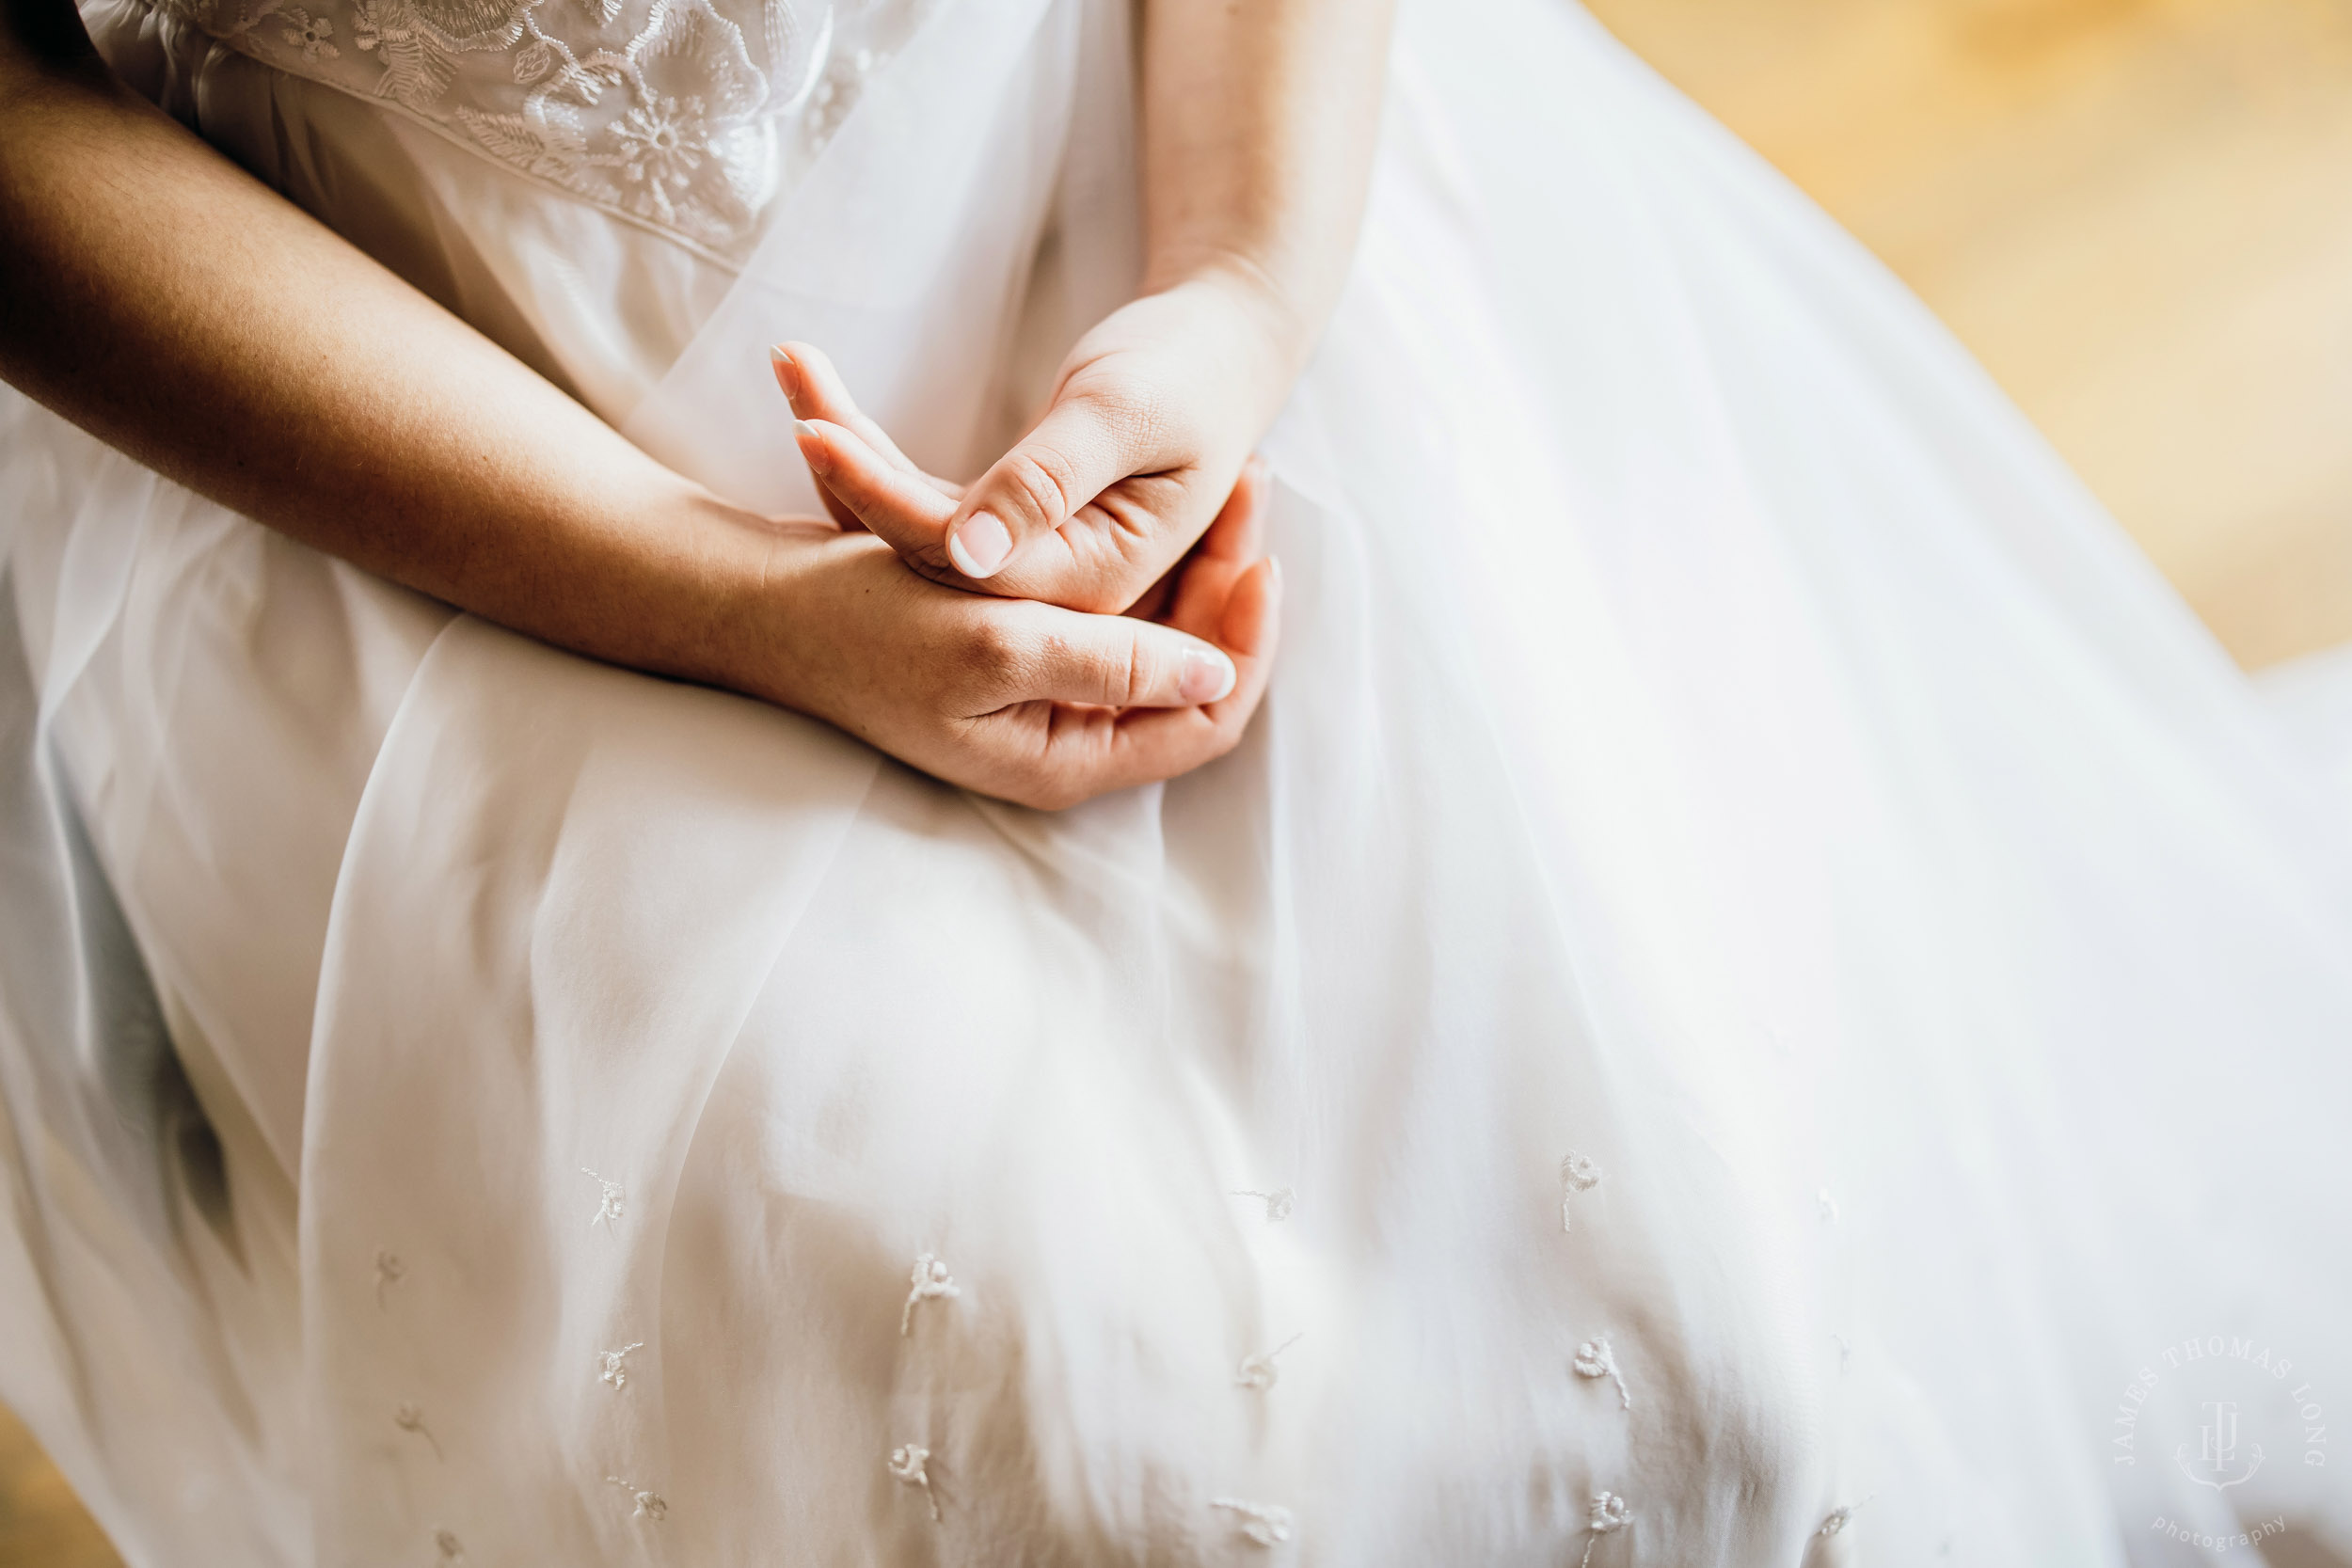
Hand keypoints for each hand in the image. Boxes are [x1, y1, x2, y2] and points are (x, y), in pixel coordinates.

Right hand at [725, 462, 1280, 809]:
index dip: (1245, 642)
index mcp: (1065, 755)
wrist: (757, 600)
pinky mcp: (1023, 644)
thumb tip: (1216, 674)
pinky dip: (1146, 552)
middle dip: (1226, 581)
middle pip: (1192, 670)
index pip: (1206, 720)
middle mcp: (1064, 733)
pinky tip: (1167, 492)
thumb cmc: (861, 625)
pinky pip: (1115, 605)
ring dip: (1197, 556)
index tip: (1262, 557)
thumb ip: (1108, 662)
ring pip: (1160, 627)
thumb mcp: (993, 643)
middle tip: (1255, 485)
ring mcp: (1044, 692)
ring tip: (1235, 472)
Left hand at [771, 274, 1296, 613]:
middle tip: (790, 393)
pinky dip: (875, 446)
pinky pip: (927, 500)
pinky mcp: (1009, 525)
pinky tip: (818, 391)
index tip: (814, 431)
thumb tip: (970, 551)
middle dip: (850, 471)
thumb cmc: (1189, 371)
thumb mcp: (1122, 417)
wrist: (1221, 347)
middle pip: (928, 550)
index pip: (966, 562)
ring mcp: (1031, 560)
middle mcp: (1058, 587)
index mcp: (1095, 579)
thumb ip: (1048, 483)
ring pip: (918, 523)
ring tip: (794, 368)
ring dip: (851, 450)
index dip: (884, 502)